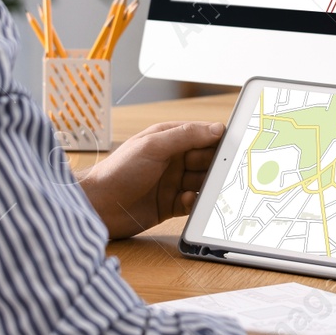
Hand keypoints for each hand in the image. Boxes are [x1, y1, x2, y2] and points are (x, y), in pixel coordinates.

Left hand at [78, 121, 224, 239]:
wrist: (97, 205)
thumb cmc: (119, 170)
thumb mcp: (153, 146)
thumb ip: (185, 136)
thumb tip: (216, 128)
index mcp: (169, 139)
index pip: (203, 135)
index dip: (220, 140)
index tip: (238, 145)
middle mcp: (173, 160)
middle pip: (207, 160)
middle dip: (217, 165)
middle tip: (229, 171)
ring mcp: (172, 182)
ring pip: (202, 182)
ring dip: (208, 185)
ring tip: (213, 188)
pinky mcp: (170, 204)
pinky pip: (192, 203)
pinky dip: (194, 203)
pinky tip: (187, 201)